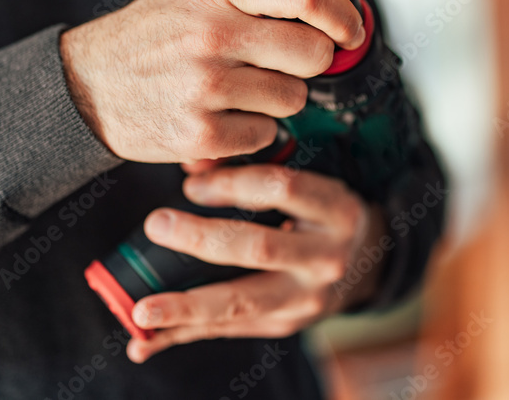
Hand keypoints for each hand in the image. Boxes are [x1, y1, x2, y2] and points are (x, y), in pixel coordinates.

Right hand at [59, 0, 364, 162]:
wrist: (85, 86)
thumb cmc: (147, 35)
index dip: (344, 14)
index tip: (351, 30)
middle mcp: (216, 35)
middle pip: (313, 54)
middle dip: (310, 63)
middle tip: (286, 65)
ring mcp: (208, 86)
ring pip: (293, 98)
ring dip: (278, 99)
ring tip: (241, 92)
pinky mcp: (201, 133)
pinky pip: (265, 134)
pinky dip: (252, 131)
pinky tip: (223, 117)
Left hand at [123, 163, 386, 362]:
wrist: (367, 263)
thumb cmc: (322, 213)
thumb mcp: (306, 186)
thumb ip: (251, 173)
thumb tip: (189, 166)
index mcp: (336, 210)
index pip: (283, 189)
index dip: (234, 183)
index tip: (192, 183)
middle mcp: (326, 257)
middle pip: (260, 247)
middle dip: (203, 238)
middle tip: (157, 224)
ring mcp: (307, 298)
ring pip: (242, 302)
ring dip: (187, 307)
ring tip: (141, 311)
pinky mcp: (285, 325)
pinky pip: (228, 330)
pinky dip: (182, 335)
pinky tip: (143, 342)